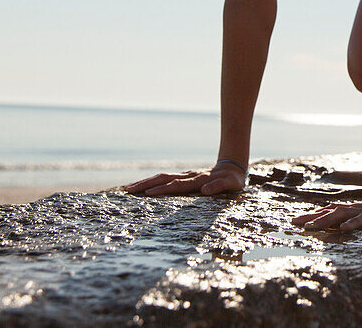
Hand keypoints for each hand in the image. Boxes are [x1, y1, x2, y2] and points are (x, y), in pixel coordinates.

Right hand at [123, 162, 245, 195]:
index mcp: (199, 179)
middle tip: (129, 190)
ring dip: (146, 182)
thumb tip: (205, 190)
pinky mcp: (184, 177)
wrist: (233, 167)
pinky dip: (152, 182)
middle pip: (165, 179)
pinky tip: (141, 187)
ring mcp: (185, 175)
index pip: (178, 185)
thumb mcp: (232, 184)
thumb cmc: (233, 180)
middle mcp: (189, 176)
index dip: (164, 189)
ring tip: (129, 189)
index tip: (149, 193)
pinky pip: (165, 179)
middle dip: (146, 184)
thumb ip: (219, 186)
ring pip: (162, 177)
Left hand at [290, 188, 361, 231]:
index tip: (295, 222)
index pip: (331, 212)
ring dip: (353, 223)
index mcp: (356, 210)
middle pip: (341, 214)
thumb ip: (347, 215)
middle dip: (324, 220)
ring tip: (342, 228)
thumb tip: (326, 214)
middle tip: (307, 227)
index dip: (314, 216)